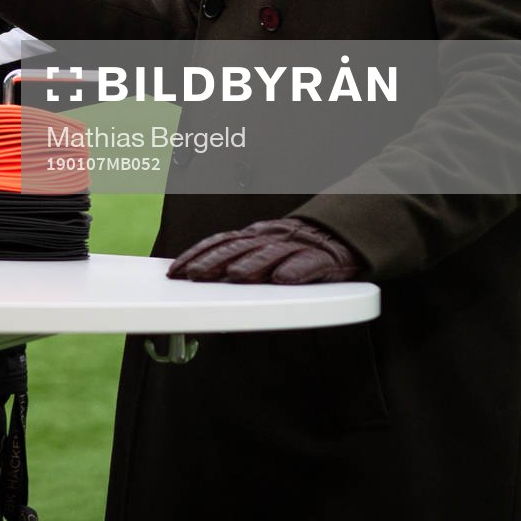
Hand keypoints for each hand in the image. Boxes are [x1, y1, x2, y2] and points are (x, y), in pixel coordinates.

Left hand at [166, 217, 362, 284]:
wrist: (346, 232)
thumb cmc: (299, 249)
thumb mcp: (267, 251)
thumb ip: (240, 263)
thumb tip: (204, 288)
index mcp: (256, 235)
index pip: (220, 242)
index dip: (196, 254)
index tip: (175, 271)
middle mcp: (272, 237)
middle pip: (238, 248)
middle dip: (213, 262)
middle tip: (195, 276)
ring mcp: (298, 245)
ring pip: (271, 254)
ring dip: (252, 264)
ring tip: (235, 276)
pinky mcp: (326, 258)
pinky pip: (310, 263)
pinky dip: (297, 270)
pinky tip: (285, 279)